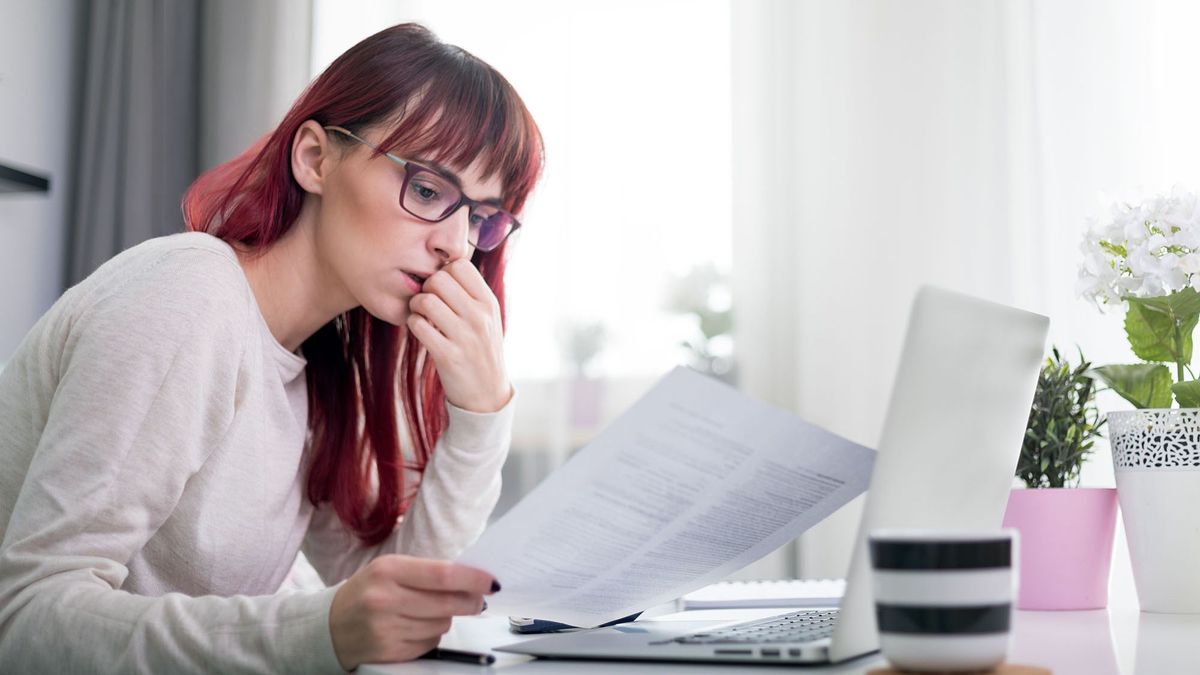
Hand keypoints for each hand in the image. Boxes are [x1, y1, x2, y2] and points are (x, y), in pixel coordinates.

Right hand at [328, 555, 496, 668]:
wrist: (329, 626)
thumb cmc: (366, 592)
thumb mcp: (389, 569)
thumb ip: (426, 572)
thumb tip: (472, 580)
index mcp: (388, 570)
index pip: (442, 574)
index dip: (473, 579)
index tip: (491, 582)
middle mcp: (385, 599)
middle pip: (447, 603)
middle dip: (471, 602)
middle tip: (479, 600)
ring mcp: (386, 629)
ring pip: (441, 625)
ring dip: (446, 619)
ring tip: (430, 611)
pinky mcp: (389, 652)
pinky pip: (429, 644)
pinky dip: (431, 636)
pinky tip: (416, 627)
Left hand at [406, 259, 511, 411]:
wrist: (487, 394)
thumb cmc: (481, 350)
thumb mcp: (488, 318)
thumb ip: (471, 294)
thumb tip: (446, 266)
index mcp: (489, 303)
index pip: (460, 266)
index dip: (445, 272)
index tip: (443, 288)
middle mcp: (479, 317)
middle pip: (439, 279)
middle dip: (426, 287)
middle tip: (427, 301)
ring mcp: (465, 336)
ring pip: (426, 301)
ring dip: (416, 307)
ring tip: (422, 316)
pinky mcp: (448, 355)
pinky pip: (418, 326)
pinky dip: (413, 325)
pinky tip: (421, 331)